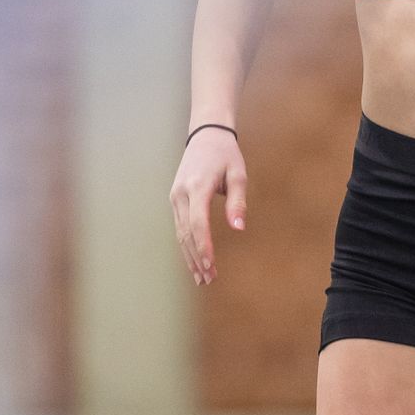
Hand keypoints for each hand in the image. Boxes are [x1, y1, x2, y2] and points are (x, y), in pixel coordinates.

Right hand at [169, 130, 246, 285]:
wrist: (205, 135)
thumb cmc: (226, 155)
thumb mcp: (238, 174)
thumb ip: (238, 201)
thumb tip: (239, 228)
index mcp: (197, 186)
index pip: (198, 223)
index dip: (204, 246)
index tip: (211, 265)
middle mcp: (181, 193)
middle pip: (186, 233)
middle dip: (197, 258)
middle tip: (209, 280)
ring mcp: (175, 197)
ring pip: (180, 233)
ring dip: (190, 256)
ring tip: (202, 278)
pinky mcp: (175, 199)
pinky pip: (180, 227)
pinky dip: (187, 245)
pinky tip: (195, 261)